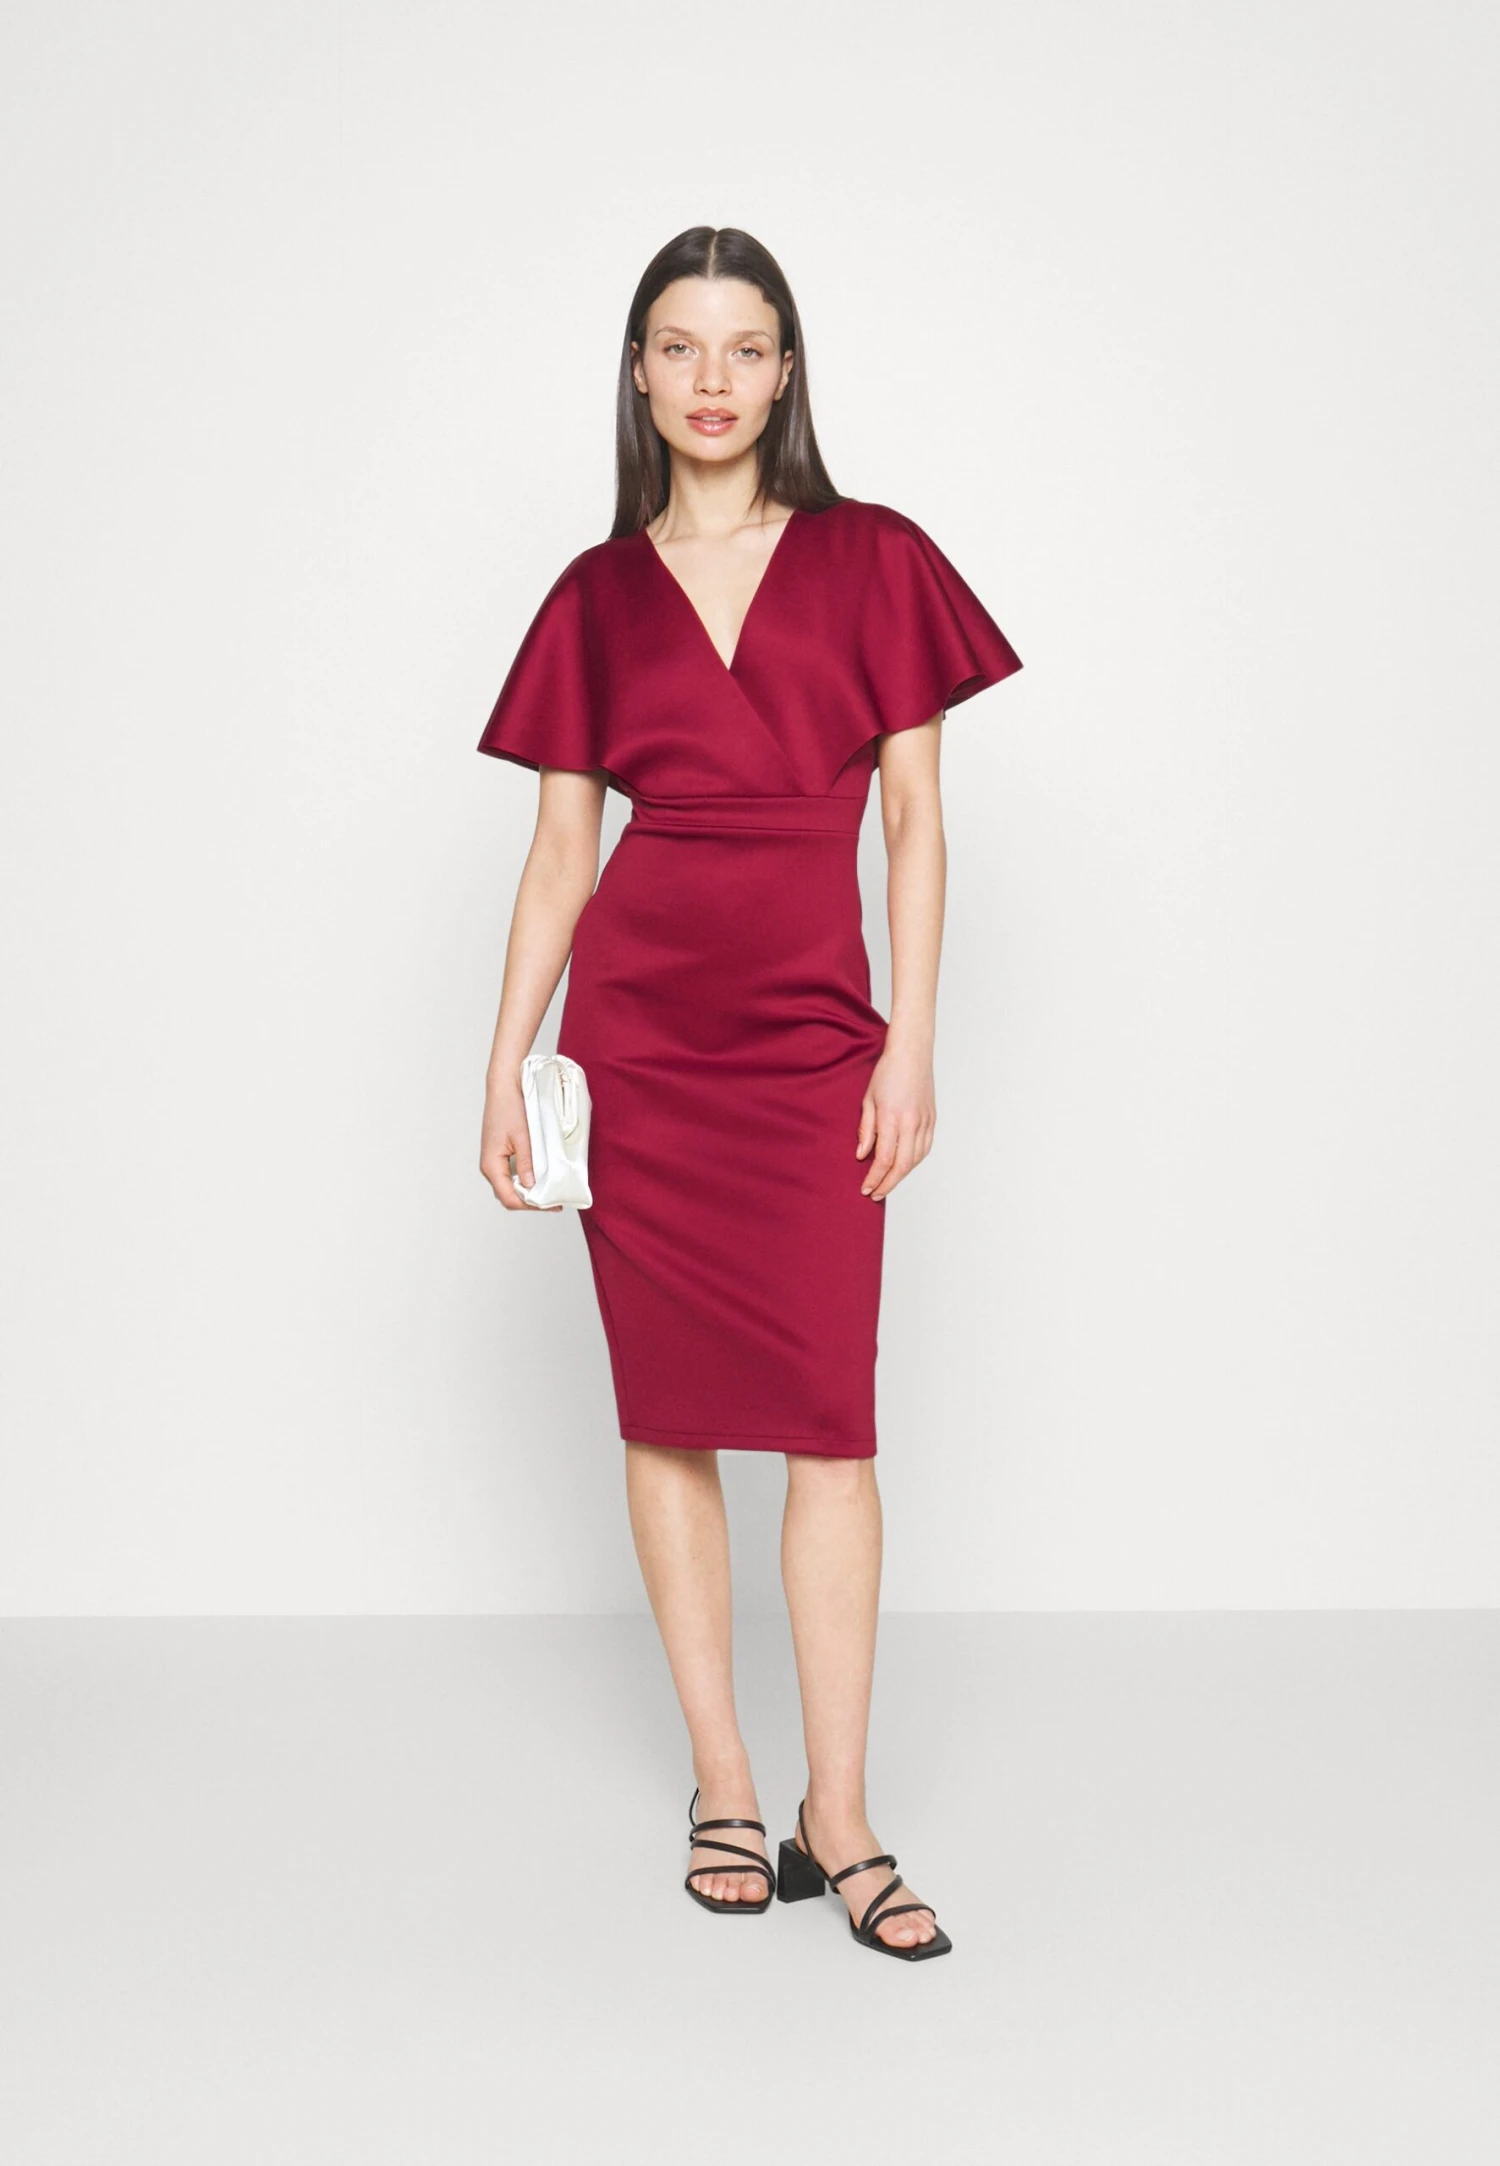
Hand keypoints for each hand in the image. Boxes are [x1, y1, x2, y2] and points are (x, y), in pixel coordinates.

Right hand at [480, 1076, 563, 1211]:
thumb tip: (532, 1187)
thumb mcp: (523, 1136)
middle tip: (555, 1201)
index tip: (551, 1205)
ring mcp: (494, 1161)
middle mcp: (489, 1166)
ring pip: (510, 1186)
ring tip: (550, 1192)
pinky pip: (511, 1175)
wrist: (504, 1086)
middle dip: (531, 1202)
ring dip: (529, 1192)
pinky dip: (526, 1181)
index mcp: (491, 1164)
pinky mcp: (500, 1154)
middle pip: (508, 1195)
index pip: (509, 1198)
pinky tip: (541, 1178)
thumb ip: (527, 1163)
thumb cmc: (510, 1107)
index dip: (530, 1206)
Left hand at [855, 1040, 935, 1199]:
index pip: (884, 1158)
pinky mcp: (932, 1120)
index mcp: (892, 1118)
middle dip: (888, 1183)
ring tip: (887, 1182)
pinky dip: (914, 1161)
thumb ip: (866, 1129)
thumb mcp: (868, 1099)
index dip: (875, 1178)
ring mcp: (925, 1122)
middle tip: (876, 1194)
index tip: (866, 1189)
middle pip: (902, 1165)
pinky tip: (904, 1166)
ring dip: (901, 1175)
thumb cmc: (887, 1072)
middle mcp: (911, 1123)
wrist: (912, 1054)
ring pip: (915, 1159)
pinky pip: (925, 1148)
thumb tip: (862, 1155)